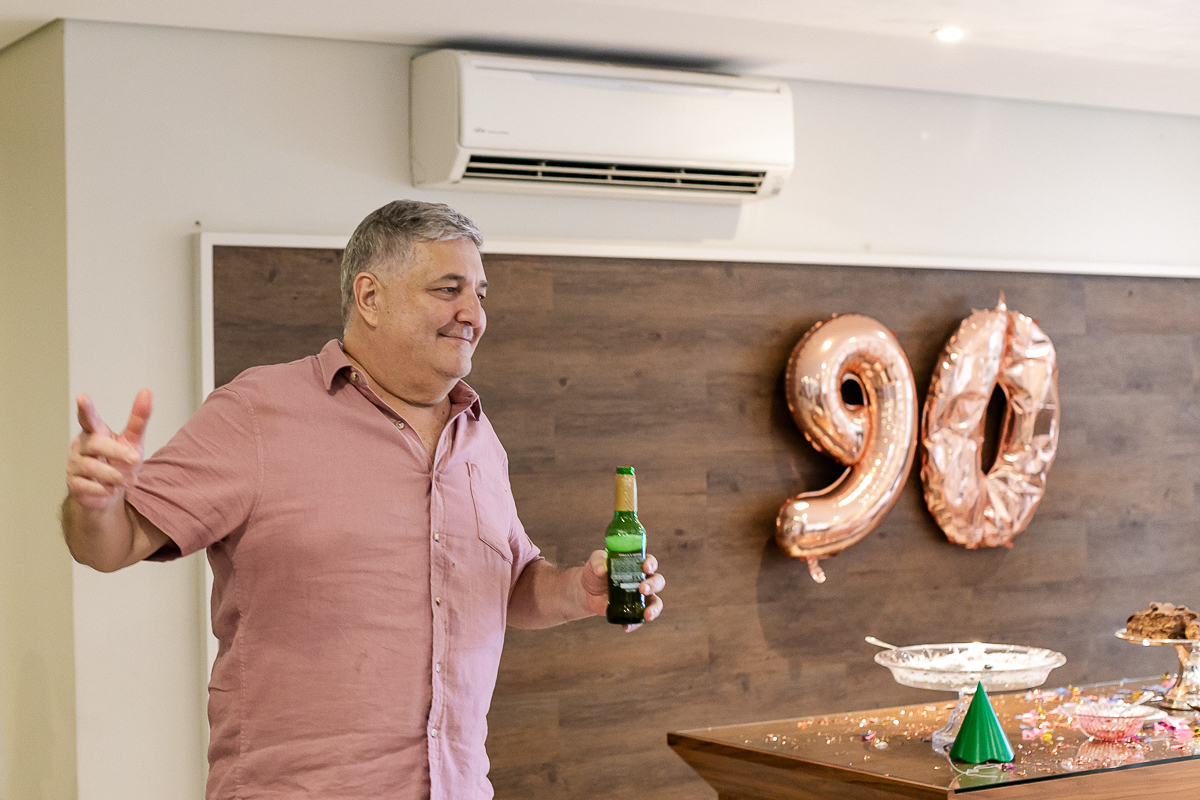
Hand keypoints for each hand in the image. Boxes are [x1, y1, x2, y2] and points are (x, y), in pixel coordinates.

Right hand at [66, 390, 153, 509]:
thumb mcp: (133, 440)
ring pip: (92, 467)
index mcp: (95, 432)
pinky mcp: (73, 483)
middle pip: (96, 444)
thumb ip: (139, 419)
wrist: (110, 492)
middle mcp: (81, 446)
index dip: (85, 409)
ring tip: (128, 480)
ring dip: (115, 475)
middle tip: (135, 460)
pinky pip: (87, 486)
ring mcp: (74, 464)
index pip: (88, 418)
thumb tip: (147, 391)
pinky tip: (111, 490)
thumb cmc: (120, 461)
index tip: (81, 397)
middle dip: (117, 452)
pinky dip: (104, 489)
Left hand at [582, 549, 665, 631]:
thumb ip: (598, 562)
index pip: (650, 562)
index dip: (651, 564)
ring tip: (647, 614)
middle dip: (653, 585)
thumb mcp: (594, 563)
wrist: (587, 591)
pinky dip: (635, 624)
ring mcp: (639, 597)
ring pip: (656, 602)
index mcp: (637, 565)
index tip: (646, 568)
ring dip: (654, 609)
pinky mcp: (633, 611)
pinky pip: (639, 619)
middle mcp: (643, 580)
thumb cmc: (595, 572)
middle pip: (658, 581)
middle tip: (642, 589)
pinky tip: (626, 626)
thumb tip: (602, 569)